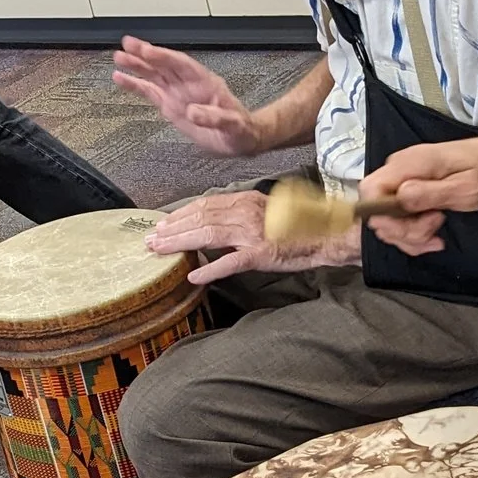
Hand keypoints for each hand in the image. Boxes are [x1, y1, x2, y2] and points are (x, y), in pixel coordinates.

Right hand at [113, 37, 261, 156]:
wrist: (239, 140)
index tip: (148, 51)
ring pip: (154, 75)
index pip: (181, 65)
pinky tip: (121, 78)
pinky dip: (135, 85)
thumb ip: (215, 118)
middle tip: (127, 45)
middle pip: (164, 64)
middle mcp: (189, 84)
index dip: (164, 57)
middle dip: (146, 54)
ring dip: (137, 66)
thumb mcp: (234, 125)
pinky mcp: (170, 105)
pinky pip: (150, 92)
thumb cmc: (241, 129)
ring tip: (119, 57)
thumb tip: (193, 112)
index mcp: (205, 83)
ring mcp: (178, 94)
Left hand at [144, 191, 357, 283]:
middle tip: (151, 239)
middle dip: (172, 229)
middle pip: (201, 218)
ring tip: (161, 251)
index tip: (162, 224)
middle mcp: (246, 212)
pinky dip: (210, 269)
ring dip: (181, 243)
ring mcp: (253, 233)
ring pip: (208, 235)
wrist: (326, 236)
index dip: (180, 214)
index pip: (205, 205)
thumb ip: (237, 215)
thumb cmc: (295, 227)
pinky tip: (194, 277)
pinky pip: (231, 262)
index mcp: (246, 200)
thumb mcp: (263, 212)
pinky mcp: (261, 254)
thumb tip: (209, 224)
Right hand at [359, 137, 477, 255]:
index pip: (370, 191)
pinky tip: (432, 235)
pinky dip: (412, 233)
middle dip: (403, 232)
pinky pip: (397, 218)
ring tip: (437, 235)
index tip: (416, 227)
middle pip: (376, 211)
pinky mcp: (406, 188)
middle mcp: (398, 168)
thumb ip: (430, 194)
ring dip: (409, 237)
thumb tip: (399, 198)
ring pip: (385, 220)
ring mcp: (401, 179)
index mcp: (409, 163)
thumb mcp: (465, 188)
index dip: (384, 218)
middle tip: (435, 229)